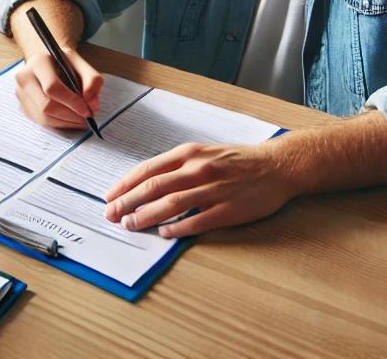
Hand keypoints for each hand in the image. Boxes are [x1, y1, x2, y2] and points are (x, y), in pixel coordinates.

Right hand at [14, 50, 103, 129]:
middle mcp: (24, 77)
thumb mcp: (82, 64)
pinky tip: (70, 119)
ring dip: (66, 122)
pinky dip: (59, 123)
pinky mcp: (23, 106)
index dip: (72, 102)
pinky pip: (41, 122)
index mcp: (38, 62)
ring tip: (80, 119)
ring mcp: (21, 93)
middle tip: (86, 118)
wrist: (47, 61)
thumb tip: (92, 104)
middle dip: (70, 115)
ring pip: (43, 117)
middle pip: (46, 106)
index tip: (87, 110)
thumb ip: (92, 80)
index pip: (52, 87)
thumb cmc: (64, 63)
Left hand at [103, 139, 297, 237]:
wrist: (276, 166)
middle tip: (111, 214)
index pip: (148, 170)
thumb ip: (177, 166)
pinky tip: (164, 233)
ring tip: (131, 225)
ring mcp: (213, 189)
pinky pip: (198, 221)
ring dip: (147, 215)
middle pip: (154, 187)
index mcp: (188, 154)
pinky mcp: (229, 209)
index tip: (110, 196)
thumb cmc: (236, 160)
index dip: (126, 184)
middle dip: (129, 201)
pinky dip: (178, 228)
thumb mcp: (203, 153)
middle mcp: (198, 169)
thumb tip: (147, 183)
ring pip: (172, 204)